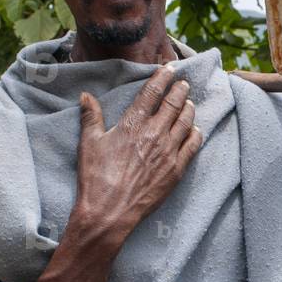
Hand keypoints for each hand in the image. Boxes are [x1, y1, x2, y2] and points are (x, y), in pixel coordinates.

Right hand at [73, 64, 201, 240]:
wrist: (109, 212)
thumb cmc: (96, 178)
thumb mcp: (88, 143)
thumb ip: (91, 116)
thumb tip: (86, 96)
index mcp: (133, 123)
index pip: (153, 92)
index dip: (163, 77)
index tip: (171, 68)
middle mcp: (154, 133)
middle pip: (174, 103)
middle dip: (180, 90)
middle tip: (184, 83)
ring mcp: (168, 152)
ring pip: (186, 122)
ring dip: (189, 108)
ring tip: (189, 103)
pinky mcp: (177, 170)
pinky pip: (193, 146)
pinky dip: (196, 134)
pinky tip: (195, 130)